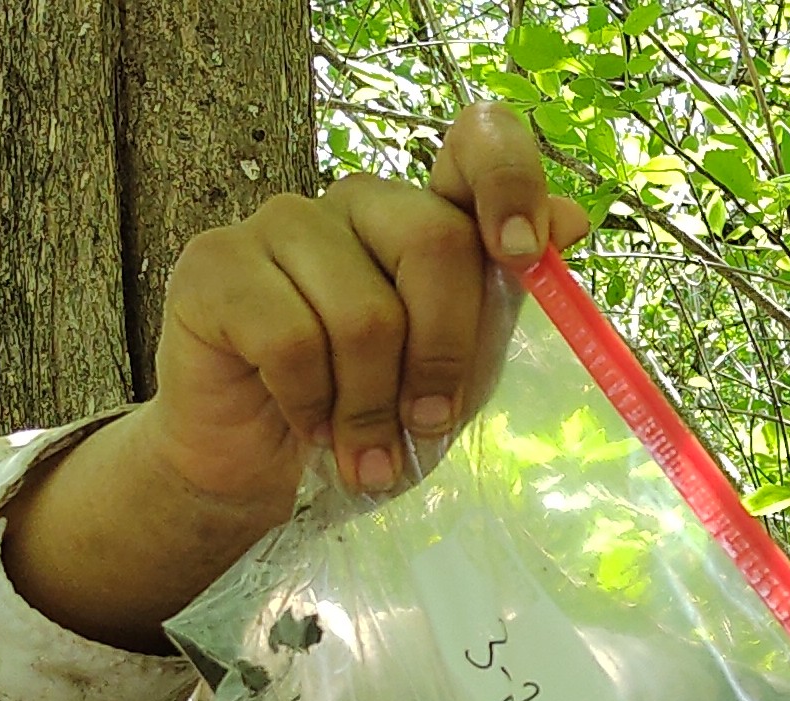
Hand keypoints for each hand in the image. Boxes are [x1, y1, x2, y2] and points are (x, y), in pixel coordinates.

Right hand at [3, 102, 590, 649]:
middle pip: (434, 242)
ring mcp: (279, 222)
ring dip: (371, 406)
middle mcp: (356, 201)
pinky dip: (311, 407)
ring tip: (365, 452)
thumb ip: (504, 302)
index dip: (509, 182)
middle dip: (443, 355)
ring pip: (363, 314)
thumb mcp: (455, 372)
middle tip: (426, 427)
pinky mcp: (215, 265)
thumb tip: (574, 221)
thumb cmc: (367, 414)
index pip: (477, 144)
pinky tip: (308, 427)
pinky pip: (290, 342)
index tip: (523, 254)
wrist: (258, 467)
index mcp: (424, 215)